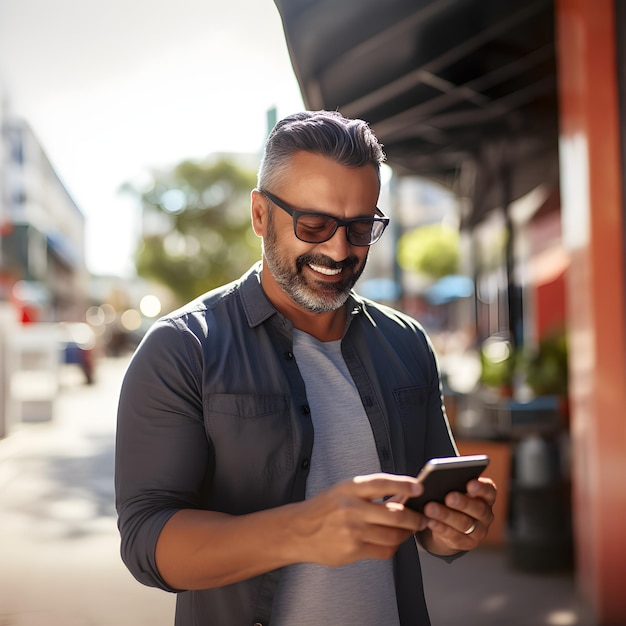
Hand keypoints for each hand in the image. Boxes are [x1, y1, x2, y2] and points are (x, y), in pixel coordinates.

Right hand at [291, 473, 426, 566]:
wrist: (298, 530)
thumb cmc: (324, 508)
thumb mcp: (343, 490)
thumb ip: (370, 492)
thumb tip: (402, 496)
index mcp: (350, 488)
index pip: (381, 483)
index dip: (403, 484)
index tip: (419, 487)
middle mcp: (352, 508)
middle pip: (395, 515)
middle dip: (415, 518)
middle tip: (423, 517)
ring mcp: (353, 532)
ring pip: (393, 535)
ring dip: (406, 533)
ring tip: (408, 529)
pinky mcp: (353, 551)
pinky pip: (384, 550)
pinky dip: (393, 546)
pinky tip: (391, 540)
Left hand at [418, 477, 496, 554]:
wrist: (451, 525)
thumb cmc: (453, 499)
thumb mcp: (457, 490)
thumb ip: (454, 484)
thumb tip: (439, 480)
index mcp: (486, 497)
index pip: (489, 491)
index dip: (481, 488)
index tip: (470, 484)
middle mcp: (486, 514)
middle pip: (478, 509)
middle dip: (462, 503)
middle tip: (449, 497)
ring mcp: (478, 531)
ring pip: (464, 524)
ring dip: (446, 516)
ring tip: (430, 508)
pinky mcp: (466, 543)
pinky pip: (454, 536)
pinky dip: (441, 528)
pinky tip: (431, 521)